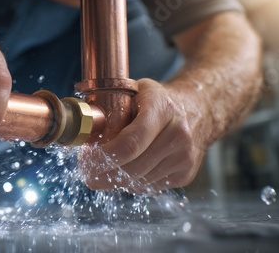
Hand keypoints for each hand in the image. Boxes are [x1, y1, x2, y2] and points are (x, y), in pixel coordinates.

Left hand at [79, 78, 207, 192]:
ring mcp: (185, 157)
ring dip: (115, 180)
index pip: (130, 143)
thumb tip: (78, 132)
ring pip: (138, 182)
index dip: (103, 158)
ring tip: (104, 169)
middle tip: (87, 171)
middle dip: (102, 174)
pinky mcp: (186, 174)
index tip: (86, 160)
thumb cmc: (158, 99)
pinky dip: (132, 182)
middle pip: (132, 168)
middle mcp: (178, 134)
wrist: (200, 108)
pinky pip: (149, 187)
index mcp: (162, 108)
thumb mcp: (135, 91)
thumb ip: (109, 107)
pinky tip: (127, 169)